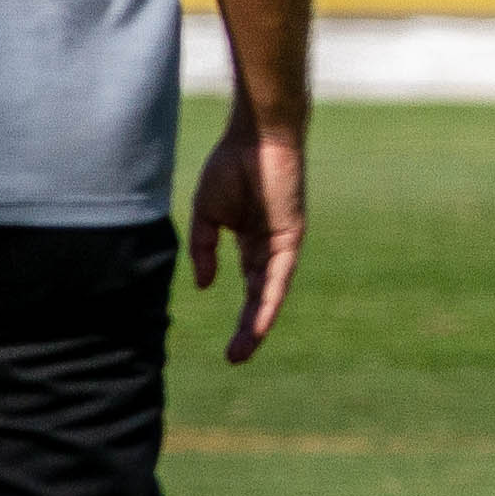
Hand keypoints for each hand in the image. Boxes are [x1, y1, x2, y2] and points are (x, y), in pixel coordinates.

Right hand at [187, 113, 304, 363]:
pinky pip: (278, 273)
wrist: (255, 137)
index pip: (248, 287)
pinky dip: (269, 298)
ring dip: (257, 322)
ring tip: (242, 350)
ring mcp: (281, 243)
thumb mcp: (207, 214)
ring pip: (270, 292)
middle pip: (260, 297)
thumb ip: (204, 248)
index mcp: (251, 242)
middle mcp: (270, 247)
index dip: (241, 316)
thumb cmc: (232, 167)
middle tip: (235, 358)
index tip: (228, 345)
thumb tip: (206, 285)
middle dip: (248, 329)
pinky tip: (259, 321)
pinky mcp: (290, 236)